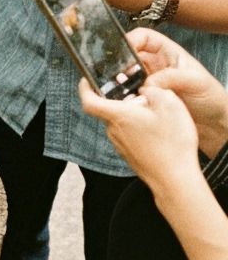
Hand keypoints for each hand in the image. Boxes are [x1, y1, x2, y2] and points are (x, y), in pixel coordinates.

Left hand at [78, 78, 203, 190]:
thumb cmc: (171, 143)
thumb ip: (154, 91)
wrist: (175, 179)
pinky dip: (139, 130)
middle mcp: (113, 131)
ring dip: (134, 117)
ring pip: (121, 123)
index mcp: (118, 116)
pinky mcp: (129, 155)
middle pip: (110, 110)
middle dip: (124, 101)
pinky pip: (129, 136)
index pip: (89, 101)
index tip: (86, 80)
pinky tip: (159, 134)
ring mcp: (120, 145)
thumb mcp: (170, 105)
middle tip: (143, 97)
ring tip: (158, 117)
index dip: (84, 88)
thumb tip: (145, 91)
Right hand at [127, 27, 227, 155]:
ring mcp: (147, 83)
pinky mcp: (143, 100)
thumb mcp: (197, 82)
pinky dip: (122, 98)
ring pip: (123, 76)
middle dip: (119, 64)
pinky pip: (126, 95)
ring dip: (119, 83)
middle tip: (117, 75)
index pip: (143, 37)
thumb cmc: (211, 98)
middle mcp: (154, 66)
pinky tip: (125, 103)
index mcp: (167, 53)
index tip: (124, 52)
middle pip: (127, 56)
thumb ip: (172, 77)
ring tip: (120, 91)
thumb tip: (148, 83)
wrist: (214, 124)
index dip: (131, 39)